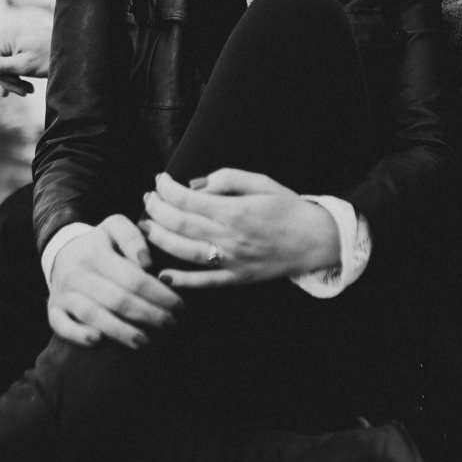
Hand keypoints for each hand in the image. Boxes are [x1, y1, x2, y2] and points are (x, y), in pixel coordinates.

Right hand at [0, 19, 51, 96]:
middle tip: (27, 92)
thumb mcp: (24, 66)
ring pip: (5, 64)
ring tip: (29, 90)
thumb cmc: (51, 58)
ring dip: (15, 79)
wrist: (76, 53)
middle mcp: (9, 31)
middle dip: (10, 80)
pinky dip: (16, 73)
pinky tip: (20, 87)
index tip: (18, 91)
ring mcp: (16, 36)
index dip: (1, 78)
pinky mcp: (23, 43)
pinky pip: (12, 60)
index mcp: (7, 33)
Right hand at [46, 215, 182, 348]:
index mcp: (96, 253)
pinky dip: (78, 334)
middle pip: (118, 300)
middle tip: (171, 324)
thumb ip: (133, 236)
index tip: (179, 306)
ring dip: (121, 331)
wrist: (61, 253)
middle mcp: (77, 273)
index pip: (134, 278)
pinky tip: (97, 341)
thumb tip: (147, 263)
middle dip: (149, 315)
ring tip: (144, 341)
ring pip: (94, 315)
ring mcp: (64, 293)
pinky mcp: (53, 310)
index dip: (159, 295)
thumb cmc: (99, 244)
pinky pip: (61, 325)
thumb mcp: (115, 227)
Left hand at [141, 169, 339, 288]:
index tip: (159, 181)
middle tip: (147, 200)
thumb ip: (227, 179)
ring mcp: (232, 260)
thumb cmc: (288, 207)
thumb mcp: (261, 182)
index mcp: (235, 210)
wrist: (316, 240)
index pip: (187, 199)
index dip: (166, 189)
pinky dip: (181, 280)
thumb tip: (194, 186)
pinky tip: (163, 273)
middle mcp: (230, 236)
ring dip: (159, 239)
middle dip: (156, 210)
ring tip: (146, 227)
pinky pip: (204, 282)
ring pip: (184, 251)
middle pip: (180, 224)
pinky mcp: (237, 278)